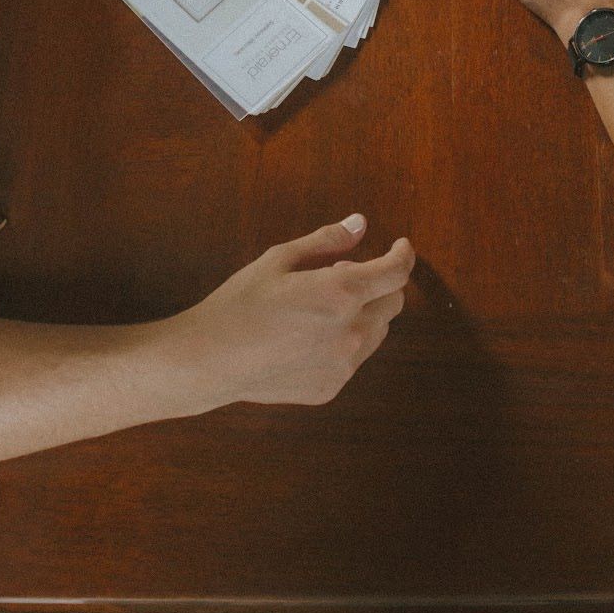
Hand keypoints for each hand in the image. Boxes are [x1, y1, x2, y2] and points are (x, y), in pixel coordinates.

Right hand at [170, 215, 414, 407]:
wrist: (210, 360)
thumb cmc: (241, 303)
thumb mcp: (280, 259)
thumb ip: (326, 241)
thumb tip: (360, 224)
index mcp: (342, 293)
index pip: (396, 273)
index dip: (403, 255)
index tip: (400, 246)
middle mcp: (351, 332)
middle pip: (392, 303)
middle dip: (379, 284)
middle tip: (341, 275)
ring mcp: (343, 366)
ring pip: (376, 332)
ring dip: (363, 314)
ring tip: (319, 308)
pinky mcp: (330, 388)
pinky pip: (352, 359)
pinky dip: (343, 343)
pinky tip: (305, 338)